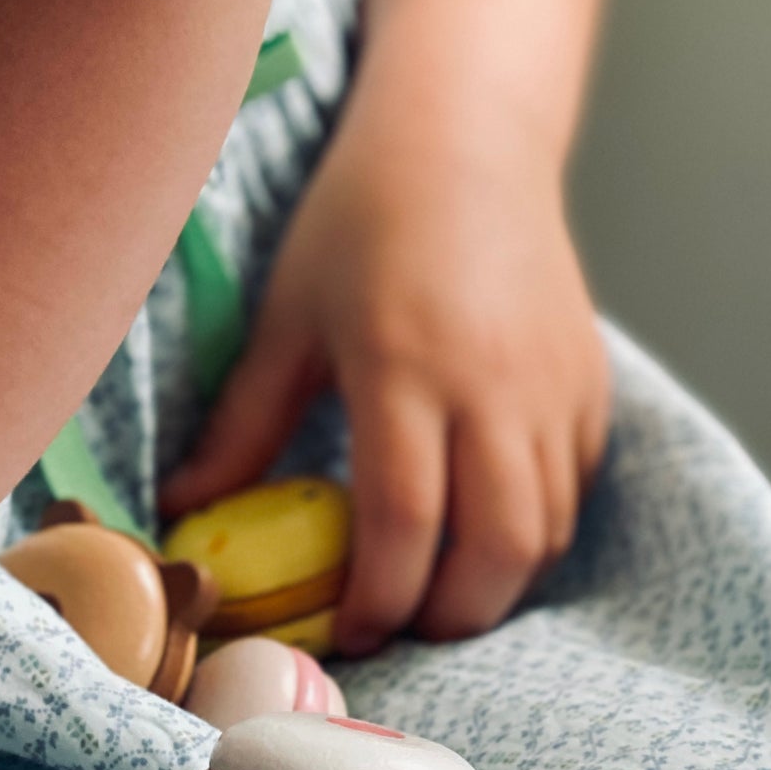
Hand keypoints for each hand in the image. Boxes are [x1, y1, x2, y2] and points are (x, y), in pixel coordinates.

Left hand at [161, 138, 610, 648]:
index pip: (406, 520)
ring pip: (546, 530)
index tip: (346, 630)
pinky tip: (482, 517)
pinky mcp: (590, 378)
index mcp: (402, 363)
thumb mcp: (289, 315)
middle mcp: (491, 381)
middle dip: (448, 617)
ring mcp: (551, 383)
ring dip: (495, 582)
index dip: (378, 599)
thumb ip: (246, 421)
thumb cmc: (361, 218)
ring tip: (437, 584)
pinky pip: (575, 486)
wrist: (465, 139)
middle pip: (496, 549)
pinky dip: (535, 528)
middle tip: (399, 625)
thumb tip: (180, 505)